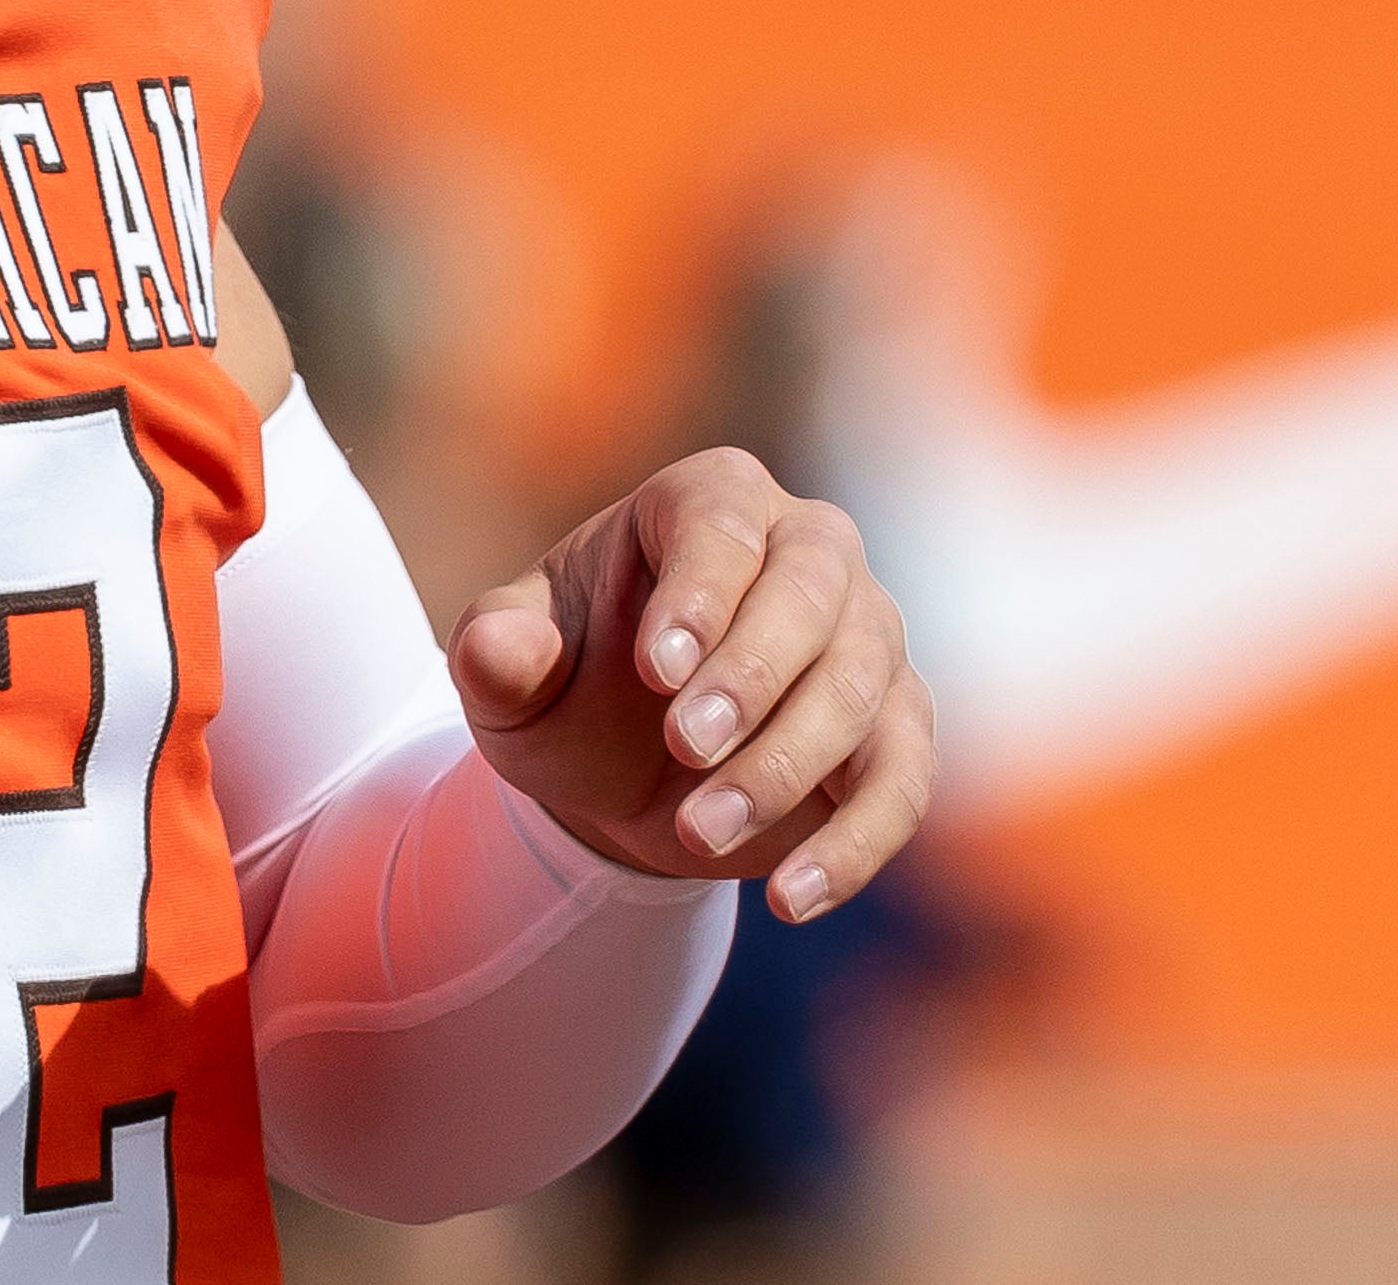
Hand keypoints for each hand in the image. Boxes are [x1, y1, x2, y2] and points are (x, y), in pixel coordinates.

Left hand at [451, 447, 933, 924]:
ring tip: (695, 830)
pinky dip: (853, 844)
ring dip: (785, 765)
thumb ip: (497, 651)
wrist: (618, 766)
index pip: (721, 525)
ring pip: (862, 687)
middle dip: (753, 674)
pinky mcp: (896, 726)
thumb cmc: (567, 685)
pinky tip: (789, 896)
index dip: (697, 596)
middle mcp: (807, 547)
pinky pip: (902, 780)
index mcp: (708, 501)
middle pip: (813, 592)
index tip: (654, 672)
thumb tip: (496, 650)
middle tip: (684, 747)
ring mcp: (866, 634)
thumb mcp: (511, 672)